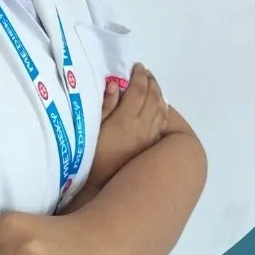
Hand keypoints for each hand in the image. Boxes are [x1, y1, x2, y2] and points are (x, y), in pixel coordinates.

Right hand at [86, 63, 168, 189]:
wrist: (100, 187)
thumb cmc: (91, 157)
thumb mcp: (92, 129)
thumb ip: (105, 107)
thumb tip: (115, 86)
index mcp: (125, 120)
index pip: (138, 91)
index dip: (139, 76)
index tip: (137, 66)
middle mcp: (142, 127)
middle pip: (153, 98)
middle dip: (151, 82)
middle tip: (146, 72)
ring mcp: (149, 137)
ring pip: (161, 109)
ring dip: (159, 94)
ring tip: (153, 84)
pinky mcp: (151, 146)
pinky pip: (162, 122)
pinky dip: (163, 109)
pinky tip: (161, 105)